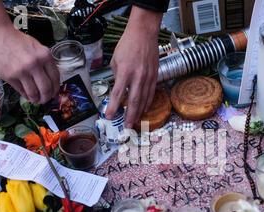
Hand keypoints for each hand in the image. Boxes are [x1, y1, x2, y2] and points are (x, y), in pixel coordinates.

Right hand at [0, 27, 59, 103]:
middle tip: (45, 100)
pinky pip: (22, 91)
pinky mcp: (10, 76)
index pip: (55, 78)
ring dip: (37, 99)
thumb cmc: (17, 40)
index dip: (55, 89)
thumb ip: (45, 62)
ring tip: (37, 100)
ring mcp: (22, 71)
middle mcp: (35, 64)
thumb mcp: (37, 47)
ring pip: (34, 93)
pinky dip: (26, 95)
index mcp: (45, 56)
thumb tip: (51, 81)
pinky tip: (28, 95)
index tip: (54, 93)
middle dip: (47, 97)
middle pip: (46, 89)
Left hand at [106, 6, 161, 127]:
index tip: (108, 116)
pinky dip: (147, 103)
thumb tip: (118, 89)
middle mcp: (138, 76)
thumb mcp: (115, 60)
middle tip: (126, 126)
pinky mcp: (155, 76)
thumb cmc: (128, 44)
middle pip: (134, 101)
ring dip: (139, 113)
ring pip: (144, 100)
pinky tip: (144, 110)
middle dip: (130, 115)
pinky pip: (151, 93)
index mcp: (125, 71)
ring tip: (134, 122)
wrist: (144, 33)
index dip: (113, 107)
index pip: (118, 94)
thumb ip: (116, 76)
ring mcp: (148, 77)